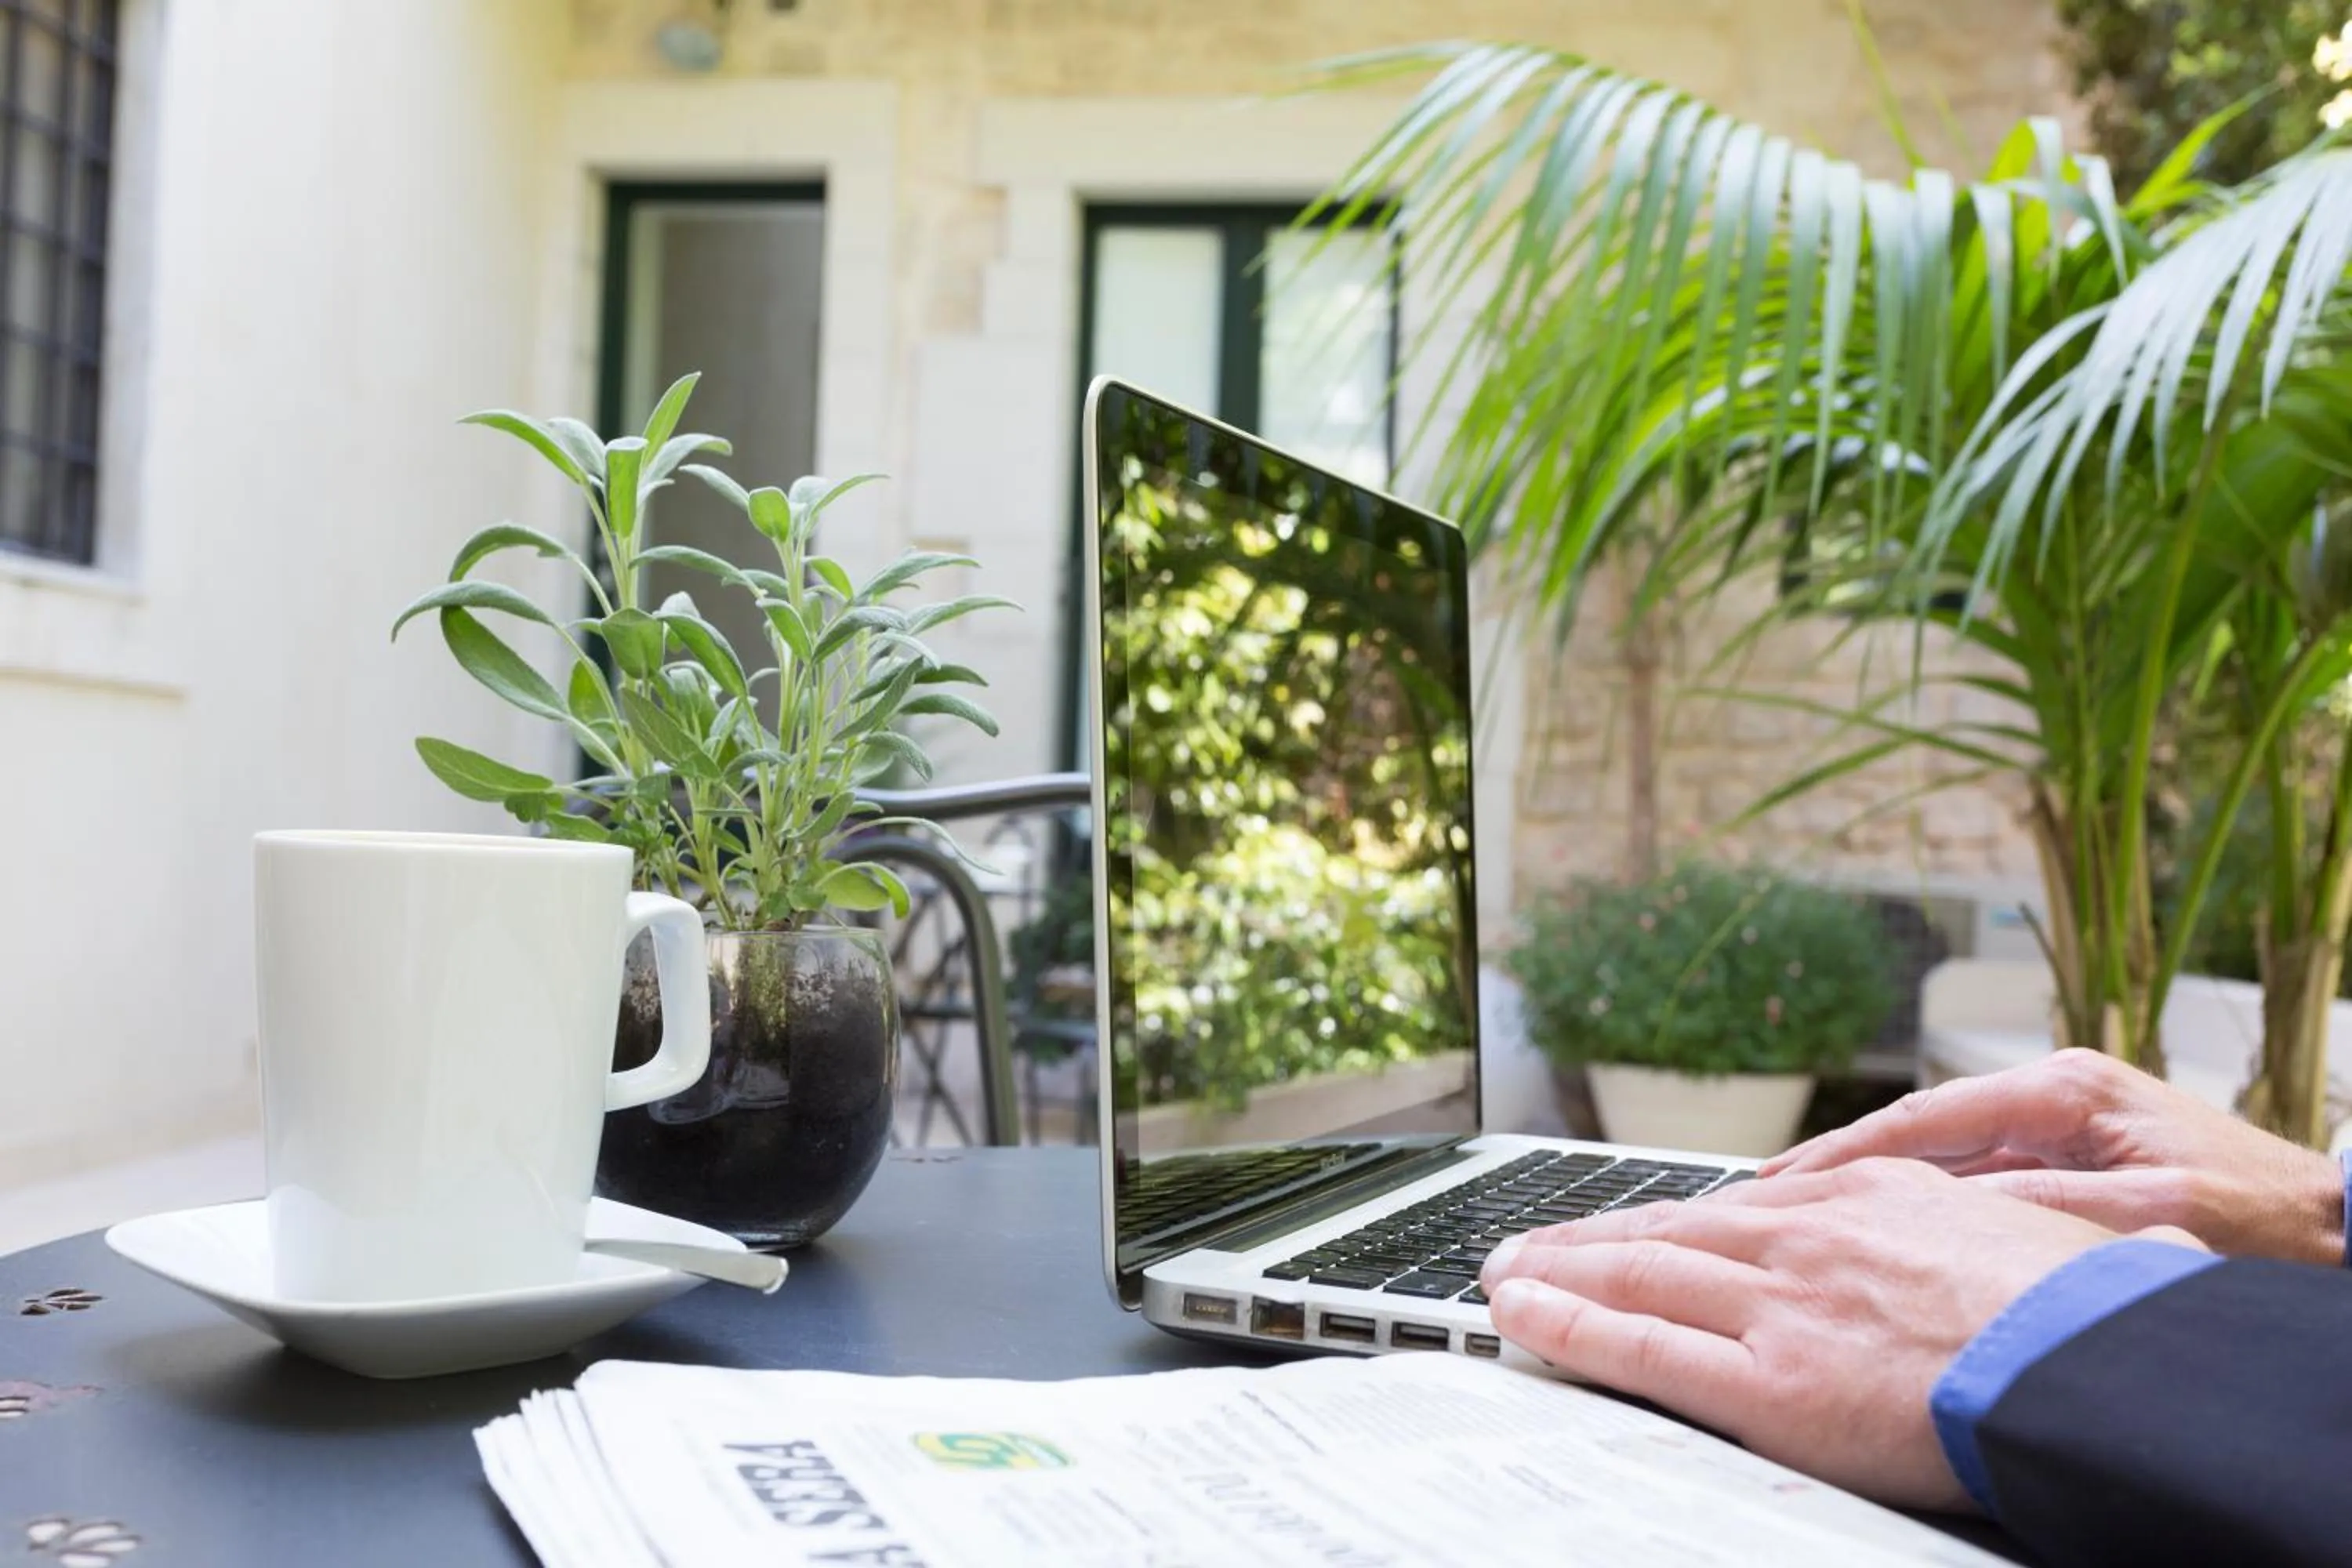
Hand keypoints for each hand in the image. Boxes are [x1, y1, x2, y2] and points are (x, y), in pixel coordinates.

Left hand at [1480, 1160, 2174, 1508]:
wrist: (2105, 1364)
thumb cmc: (2086, 1312)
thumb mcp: (2019, 1232)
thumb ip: (1961, 1235)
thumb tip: (1976, 1244)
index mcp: (1870, 1196)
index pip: (1741, 1206)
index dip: (1669, 1219)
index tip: (1626, 1225)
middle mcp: (1809, 1237)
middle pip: (1671, 1232)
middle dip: (1588, 1240)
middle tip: (1528, 1245)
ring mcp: (1782, 1307)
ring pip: (1640, 1277)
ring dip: (1561, 1274)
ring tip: (1506, 1277)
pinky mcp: (1771, 1384)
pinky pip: (1644, 1348)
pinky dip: (1573, 1327)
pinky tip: (1525, 1317)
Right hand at [1764, 1049, 2345, 1264]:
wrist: (2334, 1230)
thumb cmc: (2260, 1225)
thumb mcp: (2144, 1217)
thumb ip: (2041, 1207)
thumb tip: (1945, 1211)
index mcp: (2065, 1089)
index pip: (1924, 1118)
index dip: (1844, 1156)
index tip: (1782, 1184)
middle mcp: (2056, 1094)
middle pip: (1918, 1130)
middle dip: (1838, 1166)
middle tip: (1761, 1196)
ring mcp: (2062, 1124)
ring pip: (1939, 1154)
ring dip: (1870, 1185)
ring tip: (1797, 1211)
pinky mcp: (2071, 1156)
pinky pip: (1972, 1176)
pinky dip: (1918, 1200)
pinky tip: (1877, 1226)